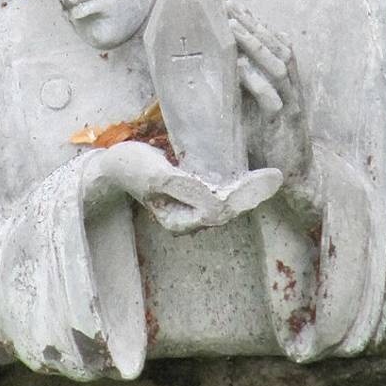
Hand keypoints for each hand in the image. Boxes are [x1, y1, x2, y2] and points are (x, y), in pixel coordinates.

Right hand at [87, 141, 280, 234]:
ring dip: (247, 190)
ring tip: (270, 176)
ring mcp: (190, 206)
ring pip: (226, 202)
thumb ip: (185, 189)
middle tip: (274, 177)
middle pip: (228, 209)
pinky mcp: (192, 193)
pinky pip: (219, 191)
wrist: (111, 165)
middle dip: (252, 194)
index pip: (221, 211)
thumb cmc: (131, 167)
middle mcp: (188, 218)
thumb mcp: (157, 176)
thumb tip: (218, 204)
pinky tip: (250, 173)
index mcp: (180, 220)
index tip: (266, 179)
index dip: (245, 196)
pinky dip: (235, 183)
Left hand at [227, 3, 312, 186]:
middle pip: (278, 47)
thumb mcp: (251, 112)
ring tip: (231, 27)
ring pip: (278, 66)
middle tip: (228, 5)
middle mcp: (293, 89)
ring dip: (254, 44)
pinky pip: (271, 98)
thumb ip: (240, 91)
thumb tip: (211, 70)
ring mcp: (292, 106)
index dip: (257, 23)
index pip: (275, 44)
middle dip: (253, 24)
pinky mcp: (285, 125)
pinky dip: (255, 80)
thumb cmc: (269, 144)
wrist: (295, 180)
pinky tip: (238, 66)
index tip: (234, 4)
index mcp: (287, 83)